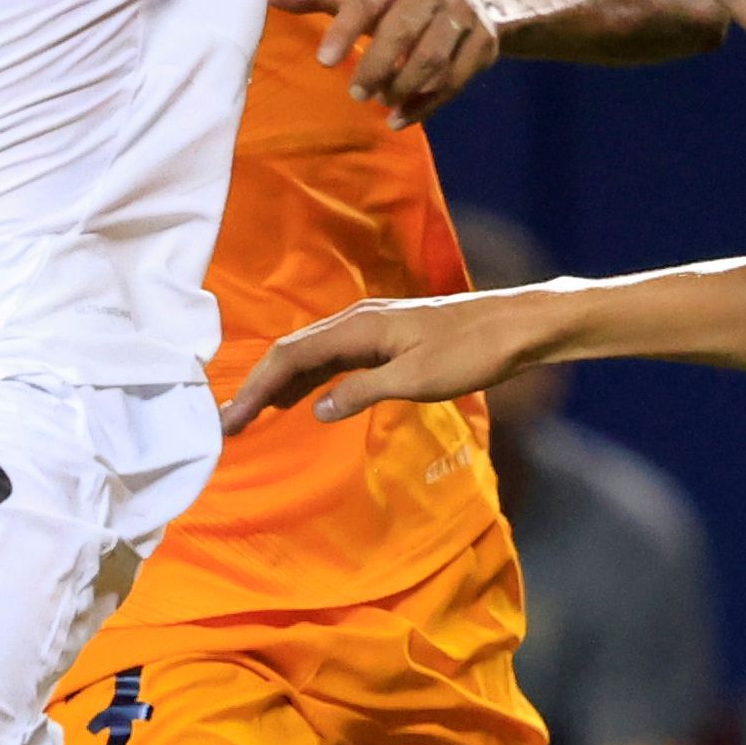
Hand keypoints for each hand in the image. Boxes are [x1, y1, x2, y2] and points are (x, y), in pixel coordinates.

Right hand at [223, 287, 566, 431]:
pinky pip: (333, 357)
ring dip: (280, 383)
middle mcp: (356, 320)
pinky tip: (303, 398)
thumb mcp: (417, 379)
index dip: (255, 388)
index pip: (290, 357)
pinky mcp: (385, 337)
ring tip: (253, 415)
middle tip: (230, 424)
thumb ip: (363, 392)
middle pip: (292, 352)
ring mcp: (370, 326)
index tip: (231, 421)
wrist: (515, 326)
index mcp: (357, 327)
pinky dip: (309, 378)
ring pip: (311, 354)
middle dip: (257, 387)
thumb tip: (316, 409)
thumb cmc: (471, 352)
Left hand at [270, 0, 499, 123]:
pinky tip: (400, 119)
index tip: (324, 61)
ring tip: (381, 102)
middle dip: (377, 66)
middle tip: (356, 94)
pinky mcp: (484, 44)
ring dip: (403, 87)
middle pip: (404, 31)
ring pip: (433, 59)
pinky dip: (426, 105)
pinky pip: (455, 81)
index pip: (368, 0)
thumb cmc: (400, 1)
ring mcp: (464, 15)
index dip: (345, 30)